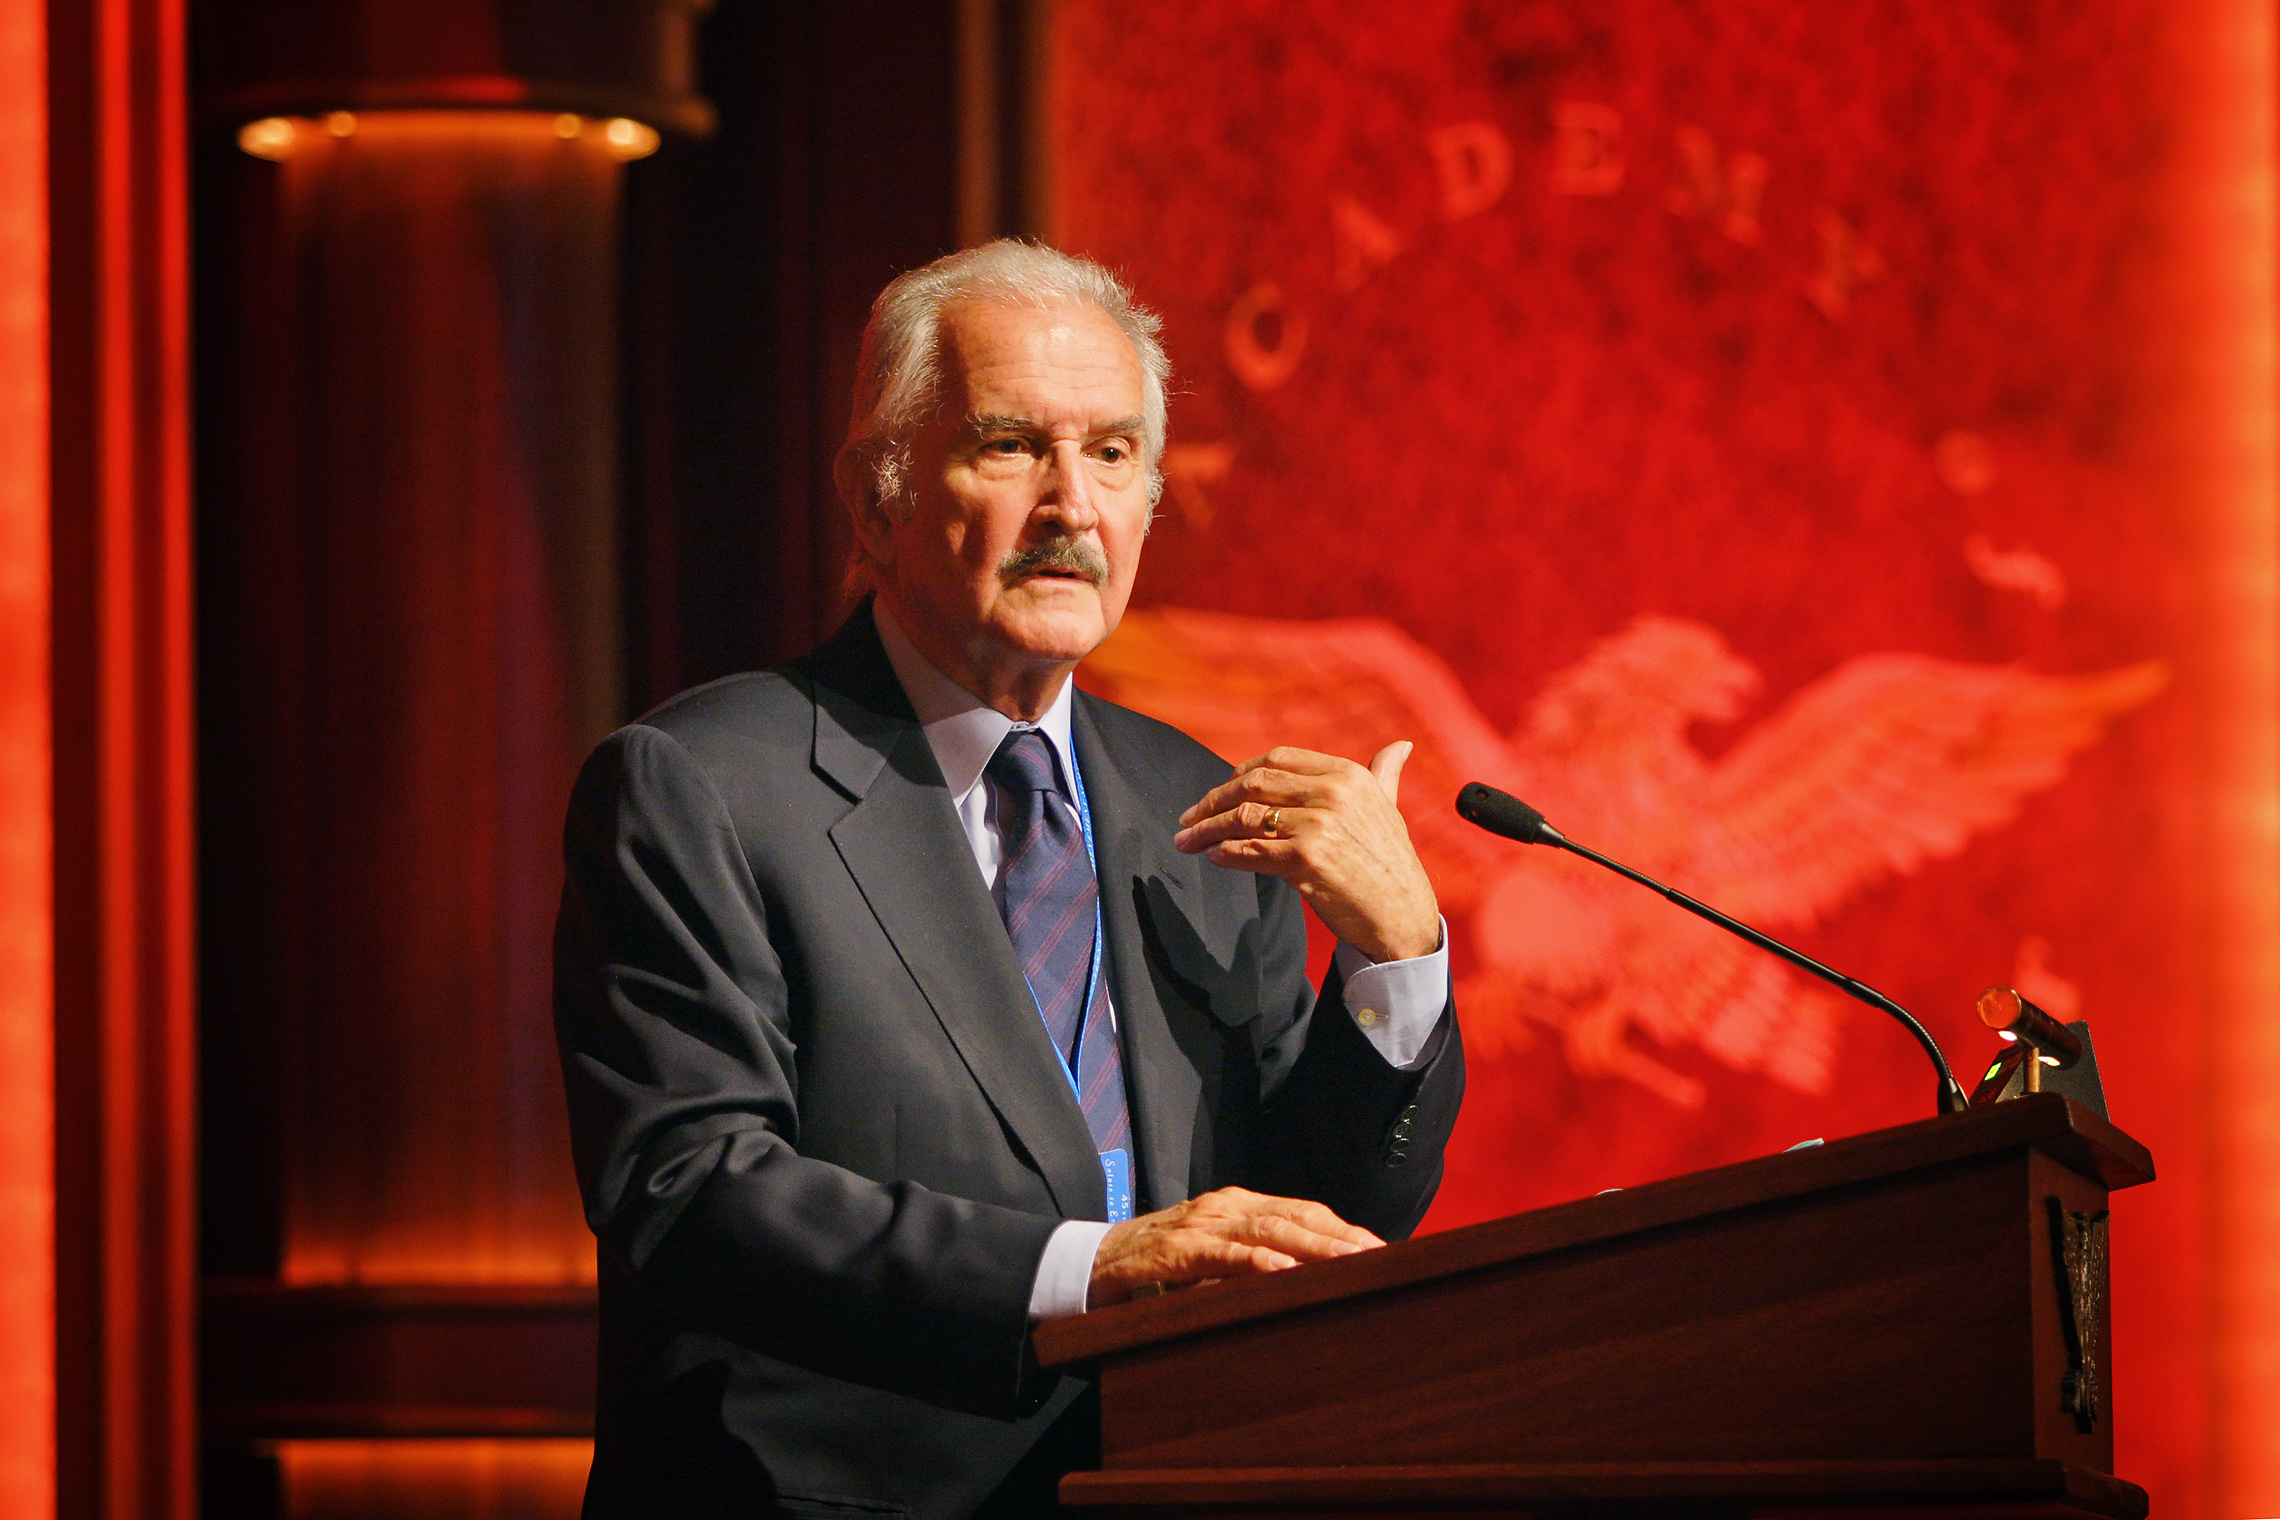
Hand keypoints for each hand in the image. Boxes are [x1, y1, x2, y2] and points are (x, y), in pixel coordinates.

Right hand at [1088, 1187, 1383, 1307]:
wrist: (1092, 1262)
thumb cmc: (1157, 1266)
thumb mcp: (1212, 1258)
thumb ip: (1251, 1261)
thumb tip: (1303, 1281)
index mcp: (1236, 1205)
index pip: (1301, 1210)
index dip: (1341, 1228)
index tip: (1379, 1247)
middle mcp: (1224, 1206)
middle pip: (1295, 1217)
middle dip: (1340, 1237)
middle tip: (1380, 1257)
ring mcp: (1201, 1225)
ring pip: (1268, 1230)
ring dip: (1313, 1247)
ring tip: (1349, 1261)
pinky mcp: (1177, 1250)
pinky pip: (1224, 1255)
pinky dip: (1256, 1262)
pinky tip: (1285, 1271)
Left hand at [1173, 741, 1439, 962]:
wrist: (1402, 915)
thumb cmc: (1392, 864)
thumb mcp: (1389, 808)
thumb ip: (1384, 774)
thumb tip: (1401, 746)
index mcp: (1348, 774)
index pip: (1277, 760)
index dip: (1240, 773)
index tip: (1220, 790)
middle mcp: (1333, 793)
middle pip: (1254, 785)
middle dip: (1213, 800)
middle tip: (1189, 817)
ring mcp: (1318, 825)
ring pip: (1245, 818)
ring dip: (1207, 829)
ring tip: (1187, 840)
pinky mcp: (1305, 859)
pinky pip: (1250, 850)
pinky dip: (1224, 853)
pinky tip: (1212, 856)